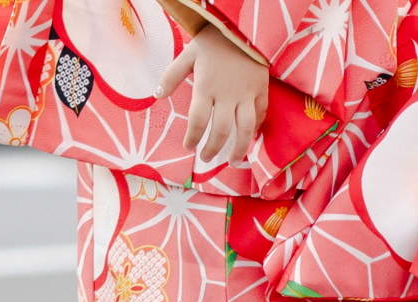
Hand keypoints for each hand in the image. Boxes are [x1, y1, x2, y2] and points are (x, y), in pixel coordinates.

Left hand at [158, 25, 269, 163]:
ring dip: (239, 148)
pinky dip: (256, 129)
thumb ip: (172, 76)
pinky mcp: (261, 90)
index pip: (197, 121)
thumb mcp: (188, 54)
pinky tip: (250, 138)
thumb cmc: (213, 40)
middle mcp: (226, 96)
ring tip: (233, 160)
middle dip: (212, 149)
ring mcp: (246, 94)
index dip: (192, 137)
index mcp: (206, 88)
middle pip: (220, 131)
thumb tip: (157, 94)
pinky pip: (260, 114)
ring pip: (245, 130)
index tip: (189, 146)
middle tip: (206, 158)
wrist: (243, 25)